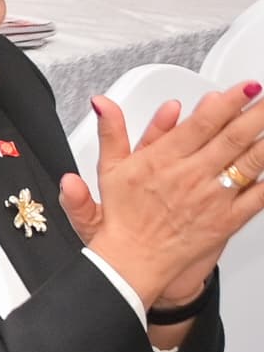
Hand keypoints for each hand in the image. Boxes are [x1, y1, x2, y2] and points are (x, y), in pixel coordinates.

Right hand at [73, 83, 263, 314]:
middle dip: (258, 114)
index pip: (202, 123)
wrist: (132, 264)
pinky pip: (260, 196)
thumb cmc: (123, 220)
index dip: (228, 102)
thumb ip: (111, 133)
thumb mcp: (109, 171)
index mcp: (163, 161)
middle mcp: (190, 176)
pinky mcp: (228, 220)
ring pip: (251, 162)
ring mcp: (212, 198)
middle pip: (233, 137)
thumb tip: (102, 104)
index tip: (246, 88)